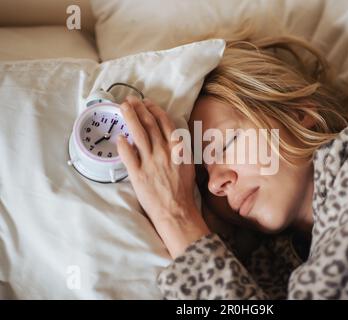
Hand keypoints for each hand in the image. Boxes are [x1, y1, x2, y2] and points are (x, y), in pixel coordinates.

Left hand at [116, 96, 210, 257]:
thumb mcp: (188, 165)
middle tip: (130, 100)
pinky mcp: (138, 175)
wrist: (177, 211)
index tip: (147, 102)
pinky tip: (119, 136)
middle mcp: (164, 152)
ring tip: (123, 108)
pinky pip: (129, 156)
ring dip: (130, 118)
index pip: (165, 123)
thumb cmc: (183, 190)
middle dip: (139, 109)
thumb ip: (180, 149)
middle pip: (149, 124)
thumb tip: (173, 137)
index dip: (154, 110)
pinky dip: (123, 145)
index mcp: (177, 149)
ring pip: (138, 134)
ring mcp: (150, 163)